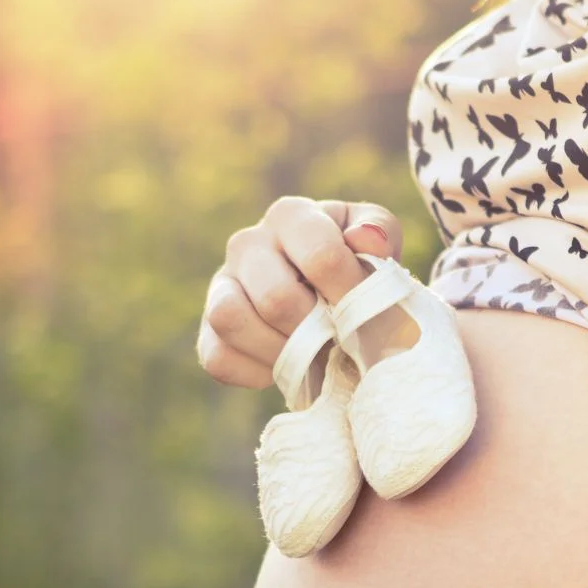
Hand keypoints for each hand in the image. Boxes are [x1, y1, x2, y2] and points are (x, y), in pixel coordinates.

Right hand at [195, 196, 402, 389]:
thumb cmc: (354, 265)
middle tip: (340, 341)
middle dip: (316, 330)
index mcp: (291, 215)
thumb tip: (366, 240)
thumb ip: (379, 232)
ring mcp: (221, 285)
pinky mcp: (208, 330)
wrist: (326, 299)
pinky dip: (255, 373)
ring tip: (312, 355)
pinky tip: (286, 367)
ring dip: (280, 350)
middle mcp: (247, 243)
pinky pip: (217, 357)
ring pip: (230, 320)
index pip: (321, 256)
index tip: (369, 315)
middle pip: (276, 297)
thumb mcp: (377, 240)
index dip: (350, 296)